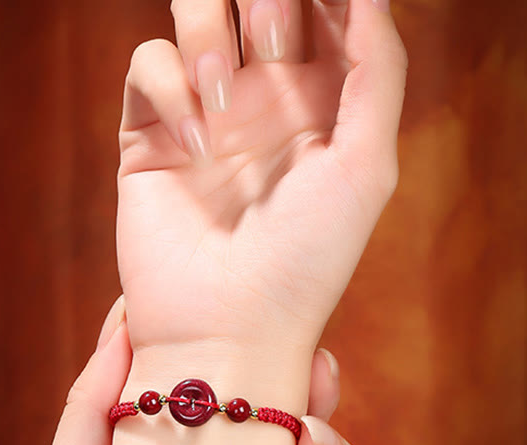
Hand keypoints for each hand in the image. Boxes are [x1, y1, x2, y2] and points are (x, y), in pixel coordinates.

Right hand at [117, 0, 406, 355]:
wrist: (227, 330)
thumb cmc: (305, 263)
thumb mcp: (365, 168)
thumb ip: (379, 70)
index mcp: (320, 105)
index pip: (323, 10)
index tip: (318, 6)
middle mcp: (261, 102)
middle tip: (276, 42)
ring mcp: (203, 116)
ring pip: (196, 11)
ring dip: (209, 30)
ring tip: (224, 97)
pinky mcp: (149, 137)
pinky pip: (147, 65)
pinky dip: (168, 88)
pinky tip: (193, 146)